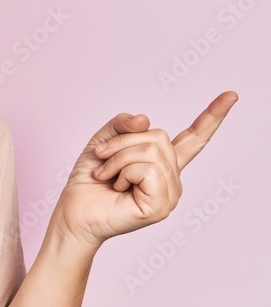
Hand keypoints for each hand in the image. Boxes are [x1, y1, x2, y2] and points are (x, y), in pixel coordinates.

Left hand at [50, 91, 237, 249]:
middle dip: (122, 142)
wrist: (74, 211)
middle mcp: (171, 176)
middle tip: (102, 158)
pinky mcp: (161, 206)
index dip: (212, 116)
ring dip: (118, 158)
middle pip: (158, 136)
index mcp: (162, 161)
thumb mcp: (103, 141)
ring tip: (107, 175)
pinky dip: (124, 172)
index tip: (231, 95)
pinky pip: (147, 170)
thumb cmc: (88, 180)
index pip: (193, 137)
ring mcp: (170, 193)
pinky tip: (118, 188)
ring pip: (151, 151)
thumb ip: (122, 125)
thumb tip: (145, 119)